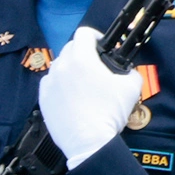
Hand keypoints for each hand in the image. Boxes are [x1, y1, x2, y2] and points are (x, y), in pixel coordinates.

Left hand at [39, 27, 142, 168]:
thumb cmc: (110, 112)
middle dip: (83, 52)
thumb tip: (126, 70)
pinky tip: (72, 96)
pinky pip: (51, 83)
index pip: (84, 34)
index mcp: (82, 59)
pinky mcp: (43, 98)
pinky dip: (61, 84)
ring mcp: (50, 83)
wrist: (89, 141)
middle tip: (96, 66)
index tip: (102, 45)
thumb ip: (130, 71)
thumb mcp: (132, 87)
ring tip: (83, 83)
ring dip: (71, 68)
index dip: (95, 36)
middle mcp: (62, 67)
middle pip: (70, 48)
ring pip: (59, 66)